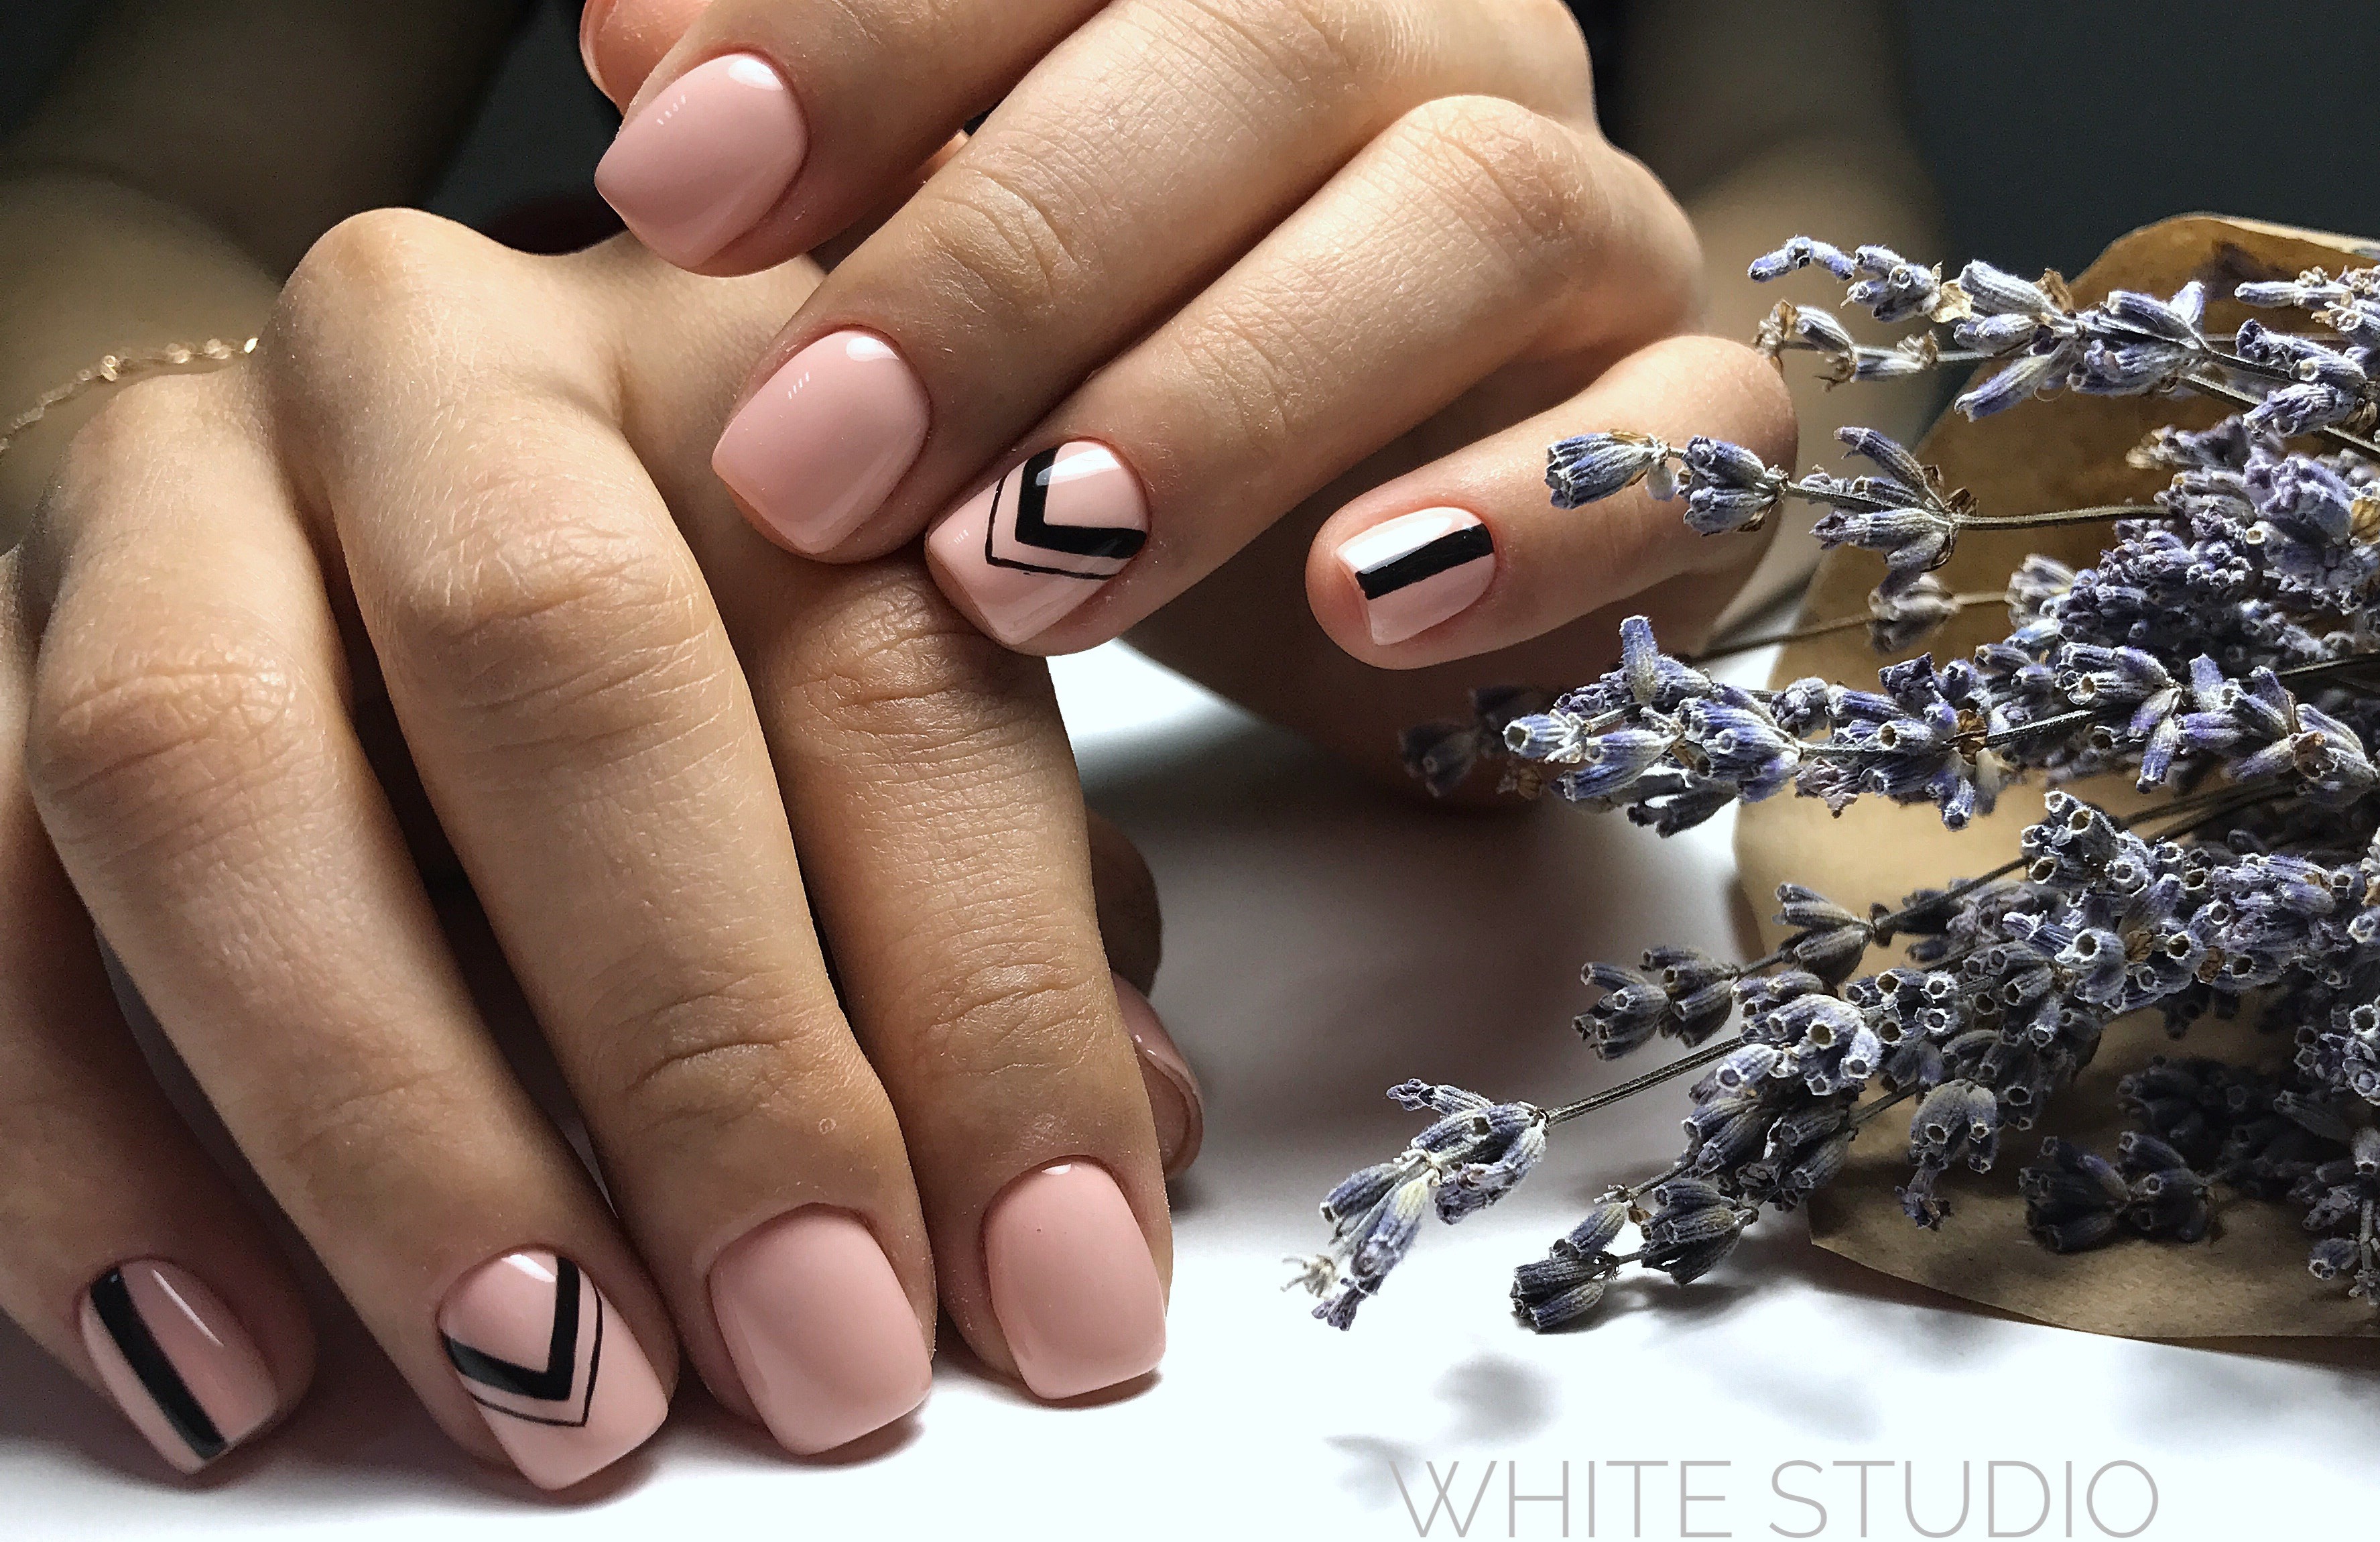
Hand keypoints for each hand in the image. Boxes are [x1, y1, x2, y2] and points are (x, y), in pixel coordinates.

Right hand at [0, 217, 1193, 1488]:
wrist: (359, 472)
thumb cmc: (706, 632)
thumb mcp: (904, 716)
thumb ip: (1020, 907)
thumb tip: (1127, 1152)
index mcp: (741, 370)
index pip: (887, 676)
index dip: (993, 1012)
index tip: (1065, 1305)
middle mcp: (437, 377)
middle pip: (552, 661)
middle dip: (705, 1051)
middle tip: (821, 1364)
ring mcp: (161, 488)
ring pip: (204, 769)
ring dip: (386, 1127)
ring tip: (554, 1393)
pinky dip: (71, 1154)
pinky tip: (231, 1371)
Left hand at [581, 0, 1793, 672]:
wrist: (1376, 568)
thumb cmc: (1126, 402)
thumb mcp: (955, 277)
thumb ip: (851, 152)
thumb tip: (636, 45)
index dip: (865, 27)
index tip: (666, 177)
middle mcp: (1440, 50)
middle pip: (1264, 46)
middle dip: (1009, 259)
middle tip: (810, 457)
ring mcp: (1596, 229)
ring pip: (1473, 214)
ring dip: (1228, 395)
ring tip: (1022, 571)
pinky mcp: (1700, 426)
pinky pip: (1688, 428)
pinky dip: (1527, 516)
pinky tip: (1354, 601)